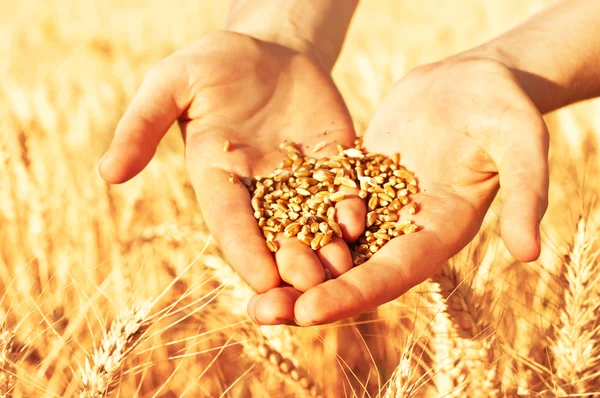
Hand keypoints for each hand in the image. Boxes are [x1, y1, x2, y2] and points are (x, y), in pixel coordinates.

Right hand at [99, 32, 363, 302]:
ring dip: (327, 248)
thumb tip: (108, 173)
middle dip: (290, 265)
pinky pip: (343, 192)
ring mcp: (300, 180)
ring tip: (341, 268)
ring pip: (314, 224)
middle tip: (307, 288)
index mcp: (218, 181)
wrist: (266, 49)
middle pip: (274, 237)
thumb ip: (142, 125)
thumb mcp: (170, 84)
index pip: (230, 224)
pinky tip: (358, 221)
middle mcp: (260, 190)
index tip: (261, 282)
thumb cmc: (211, 64)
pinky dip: (350, 209)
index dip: (245, 252)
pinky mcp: (332, 163)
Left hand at [247, 56, 548, 325]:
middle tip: (260, 312)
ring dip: (290, 267)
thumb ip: (525, 193)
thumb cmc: (502, 106)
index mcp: (440, 231)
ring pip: (328, 246)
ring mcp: (379, 207)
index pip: (392, 272)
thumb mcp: (520, 142)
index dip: (351, 293)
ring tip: (249, 289)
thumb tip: (530, 253)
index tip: (307, 311)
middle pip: (352, 272)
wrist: (472, 80)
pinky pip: (319, 205)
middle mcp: (404, 229)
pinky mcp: (358, 183)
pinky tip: (255, 232)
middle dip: (307, 294)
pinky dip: (290, 222)